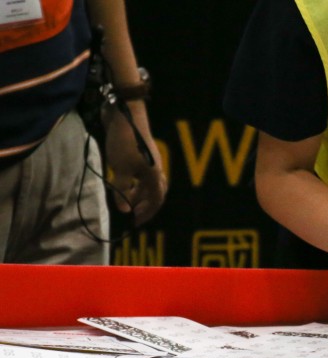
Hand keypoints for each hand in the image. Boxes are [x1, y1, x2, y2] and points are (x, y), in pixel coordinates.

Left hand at [104, 103, 165, 224]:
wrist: (125, 113)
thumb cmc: (124, 142)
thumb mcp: (120, 169)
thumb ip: (122, 190)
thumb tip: (123, 209)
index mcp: (154, 175)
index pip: (156, 201)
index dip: (146, 213)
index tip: (135, 222)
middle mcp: (155, 169)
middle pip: (155, 192)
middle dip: (145, 204)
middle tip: (132, 213)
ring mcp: (149, 160)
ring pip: (148, 182)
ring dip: (138, 193)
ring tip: (124, 198)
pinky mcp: (140, 152)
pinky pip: (141, 173)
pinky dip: (134, 181)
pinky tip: (122, 180)